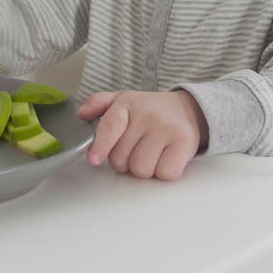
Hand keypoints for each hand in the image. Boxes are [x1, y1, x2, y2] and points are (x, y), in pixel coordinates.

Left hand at [76, 90, 208, 180]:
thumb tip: (81, 114)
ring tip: (153, 152)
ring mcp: (166, 128)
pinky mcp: (184, 143)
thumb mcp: (125, 100)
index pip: (110, 126)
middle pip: (122, 158)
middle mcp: (147, 115)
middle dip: (126, 161)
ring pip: (142, 169)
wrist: (190, 109)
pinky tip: (167, 157)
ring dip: (145, 168)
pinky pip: (165, 173)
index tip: (94, 159)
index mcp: (127, 104)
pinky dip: (164, 171)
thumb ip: (99, 103)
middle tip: (137, 148)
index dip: (101, 145)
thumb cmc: (152, 110)